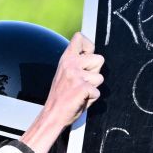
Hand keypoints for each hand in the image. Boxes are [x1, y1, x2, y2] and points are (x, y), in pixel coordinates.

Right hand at [21, 32, 103, 152]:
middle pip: (99, 59)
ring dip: (93, 87)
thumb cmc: (61, 96)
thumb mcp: (65, 73)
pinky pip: (97, 92)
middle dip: (96, 72)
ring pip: (100, 78)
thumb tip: (93, 56)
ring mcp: (76, 75)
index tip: (87, 56)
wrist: (52, 115)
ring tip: (80, 92)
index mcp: (66, 59)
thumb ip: (77, 63)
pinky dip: (92, 99)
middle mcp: (70, 64)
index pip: (79, 37)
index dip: (89, 45)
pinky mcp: (82, 88)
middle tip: (82, 82)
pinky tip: (80, 100)